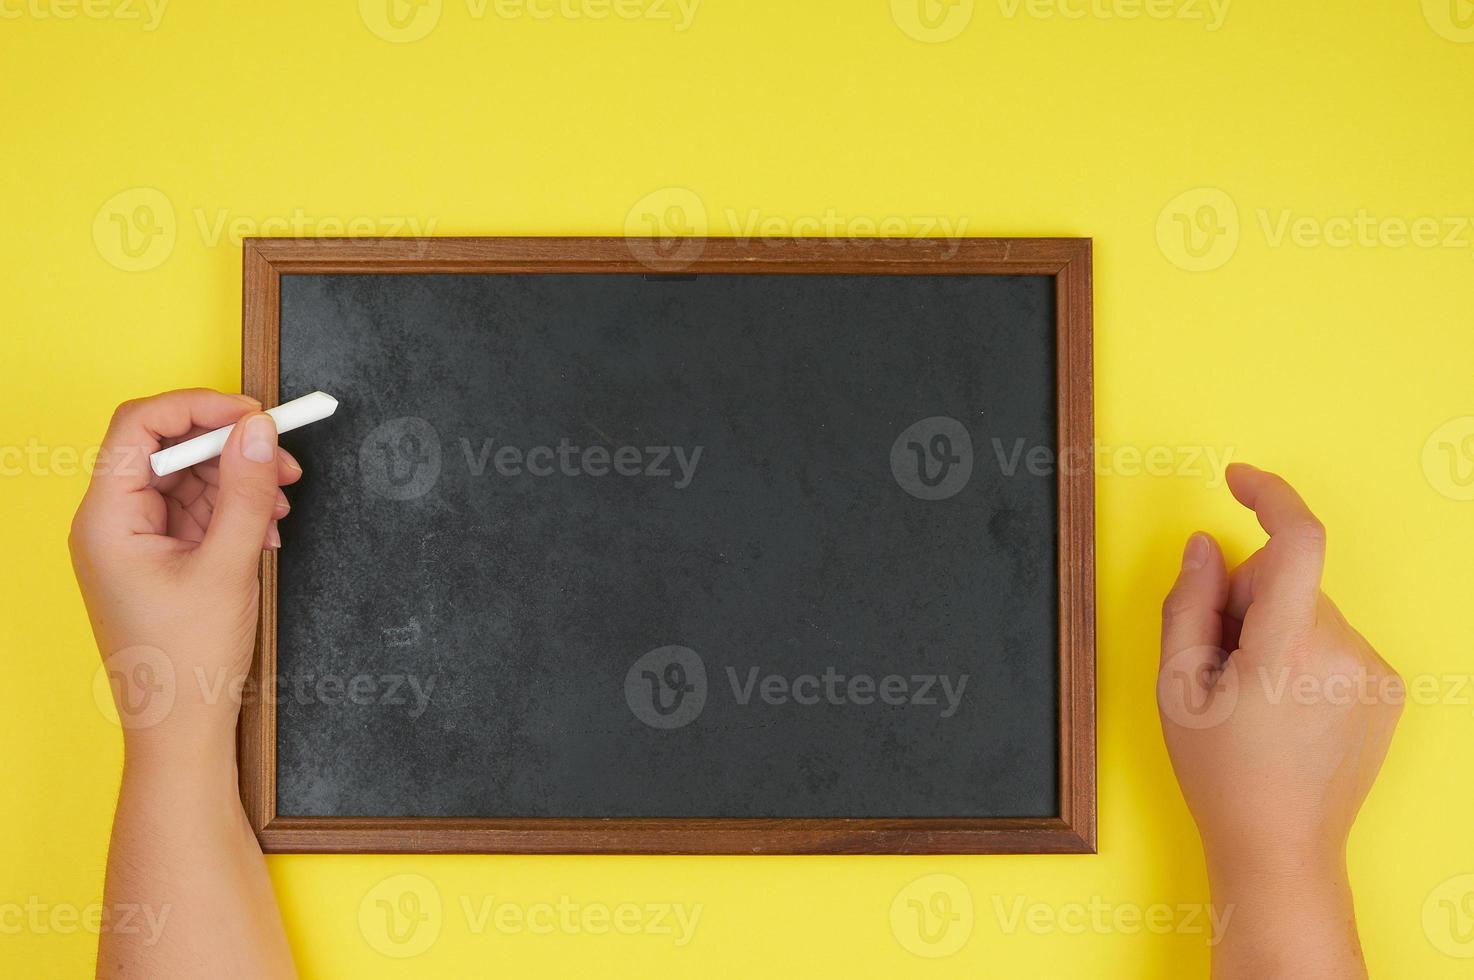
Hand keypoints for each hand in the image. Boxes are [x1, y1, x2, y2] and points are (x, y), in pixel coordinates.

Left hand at [70, 388, 300, 757]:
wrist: (181, 730)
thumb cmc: (187, 661)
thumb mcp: (229, 566)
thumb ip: (246, 492)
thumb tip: (259, 430)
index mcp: (107, 520)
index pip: (140, 427)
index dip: (198, 407)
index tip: (253, 413)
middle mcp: (111, 523)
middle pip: (167, 450)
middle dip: (229, 448)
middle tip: (283, 459)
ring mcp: (134, 542)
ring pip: (188, 480)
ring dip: (239, 482)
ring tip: (280, 505)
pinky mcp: (158, 560)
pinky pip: (196, 513)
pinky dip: (234, 512)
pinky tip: (267, 531)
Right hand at [1157, 463, 1402, 977]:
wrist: (1280, 847)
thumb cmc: (1220, 775)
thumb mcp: (1175, 688)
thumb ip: (1187, 604)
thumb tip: (1204, 547)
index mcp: (1287, 649)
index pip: (1297, 540)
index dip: (1267, 495)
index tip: (1237, 479)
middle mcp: (1344, 652)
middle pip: (1288, 580)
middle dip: (1247, 600)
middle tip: (1217, 661)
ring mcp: (1373, 672)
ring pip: (1310, 611)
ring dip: (1275, 632)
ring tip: (1252, 697)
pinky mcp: (1387, 689)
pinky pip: (1334, 641)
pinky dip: (1304, 655)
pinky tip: (1284, 708)